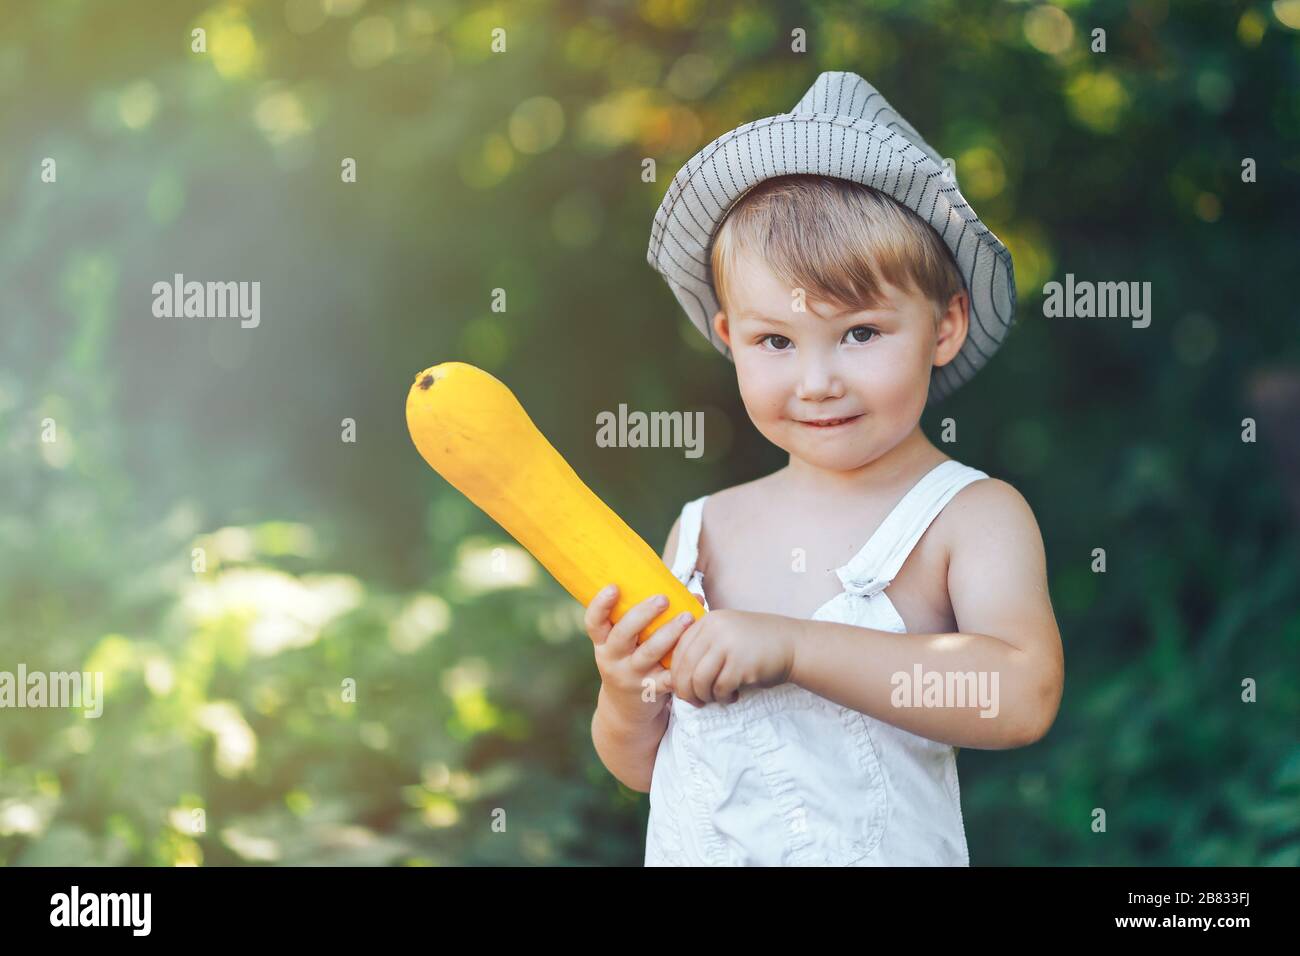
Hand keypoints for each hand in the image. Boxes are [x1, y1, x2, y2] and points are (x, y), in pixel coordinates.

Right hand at [584, 584, 693, 722]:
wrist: (624, 711)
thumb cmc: (629, 662)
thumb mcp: (622, 645)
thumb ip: (641, 620)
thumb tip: (687, 591)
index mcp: (603, 643)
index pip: (594, 622)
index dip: (600, 605)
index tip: (613, 587)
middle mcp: (612, 659)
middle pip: (624, 634)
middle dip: (643, 614)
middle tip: (663, 598)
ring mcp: (631, 675)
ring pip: (649, 652)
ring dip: (669, 633)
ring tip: (688, 617)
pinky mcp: (651, 690)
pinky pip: (668, 676)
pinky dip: (682, 663)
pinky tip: (696, 650)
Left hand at [669, 609, 797, 706]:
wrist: (794, 644)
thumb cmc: (757, 643)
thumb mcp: (727, 632)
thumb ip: (704, 644)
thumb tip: (676, 675)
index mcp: (709, 620)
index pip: (679, 649)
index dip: (676, 673)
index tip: (682, 687)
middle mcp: (715, 629)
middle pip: (685, 667)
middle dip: (685, 690)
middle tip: (694, 701)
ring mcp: (728, 645)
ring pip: (698, 680)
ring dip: (704, 696)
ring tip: (715, 699)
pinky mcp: (741, 664)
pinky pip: (719, 688)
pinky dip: (723, 698)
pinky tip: (732, 696)